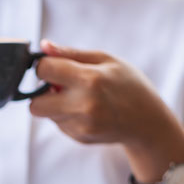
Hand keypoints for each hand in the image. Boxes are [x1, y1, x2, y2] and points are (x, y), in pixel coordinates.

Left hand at [31, 40, 183, 153]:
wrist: (148, 122)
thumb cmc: (128, 85)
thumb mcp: (106, 60)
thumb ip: (71, 53)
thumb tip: (43, 46)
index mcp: (90, 79)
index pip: (44, 71)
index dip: (44, 66)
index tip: (53, 67)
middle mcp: (83, 105)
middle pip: (35, 104)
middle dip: (41, 93)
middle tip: (60, 86)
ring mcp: (81, 125)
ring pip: (46, 114)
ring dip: (56, 104)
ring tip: (82, 98)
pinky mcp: (79, 137)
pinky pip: (58, 124)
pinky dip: (67, 116)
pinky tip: (87, 112)